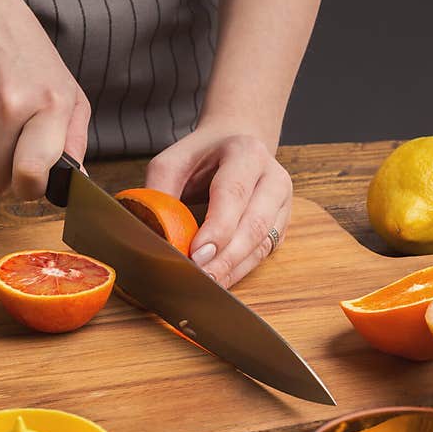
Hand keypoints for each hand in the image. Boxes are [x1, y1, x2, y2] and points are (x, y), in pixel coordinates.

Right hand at [0, 0, 89, 199]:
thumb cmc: (33, 64)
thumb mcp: (69, 95)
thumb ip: (75, 142)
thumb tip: (76, 183)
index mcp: (50, 106)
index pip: (30, 171)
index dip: (29, 189)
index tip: (30, 183)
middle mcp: (10, 105)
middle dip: (1, 178)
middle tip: (9, 157)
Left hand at [145, 127, 292, 287]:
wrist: (233, 146)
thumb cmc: (200, 157)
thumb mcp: (173, 162)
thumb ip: (160, 192)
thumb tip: (151, 232)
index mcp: (246, 153)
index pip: (234, 194)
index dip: (217, 228)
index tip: (197, 254)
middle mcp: (272, 177)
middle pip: (254, 224)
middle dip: (226, 257)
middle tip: (200, 277)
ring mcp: (281, 204)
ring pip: (262, 244)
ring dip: (233, 269)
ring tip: (207, 285)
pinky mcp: (280, 225)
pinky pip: (262, 254)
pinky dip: (239, 270)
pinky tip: (220, 280)